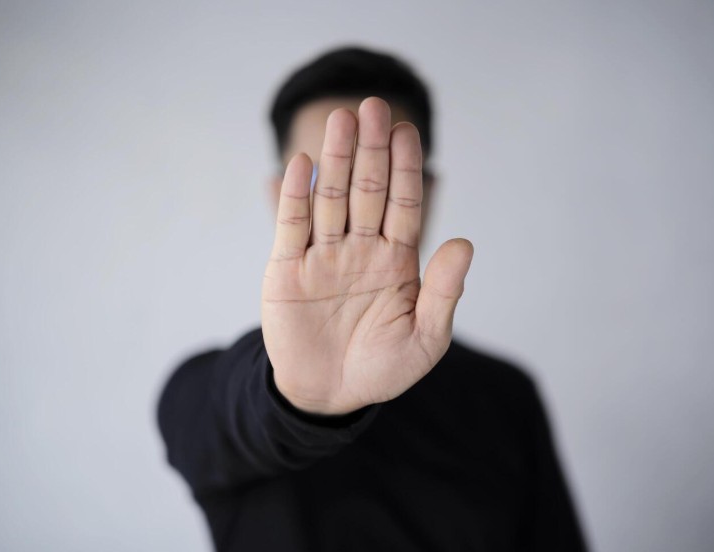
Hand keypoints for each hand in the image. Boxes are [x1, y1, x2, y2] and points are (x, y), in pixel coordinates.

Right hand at [262, 97, 472, 415]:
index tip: (409, 132)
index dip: (407, 169)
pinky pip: (292, 226)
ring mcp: (322, 256)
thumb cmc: (381, 368)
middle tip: (374, 107)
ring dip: (335, 160)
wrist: (328, 394)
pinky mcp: (287, 269)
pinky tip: (302, 164)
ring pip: (330, 199)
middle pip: (367, 190)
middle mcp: (360, 248)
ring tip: (342, 119)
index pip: (404, 203)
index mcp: (397, 260)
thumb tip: (464, 243)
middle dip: (372, 150)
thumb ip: (443, 292)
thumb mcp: (424, 339)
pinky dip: (295, 196)